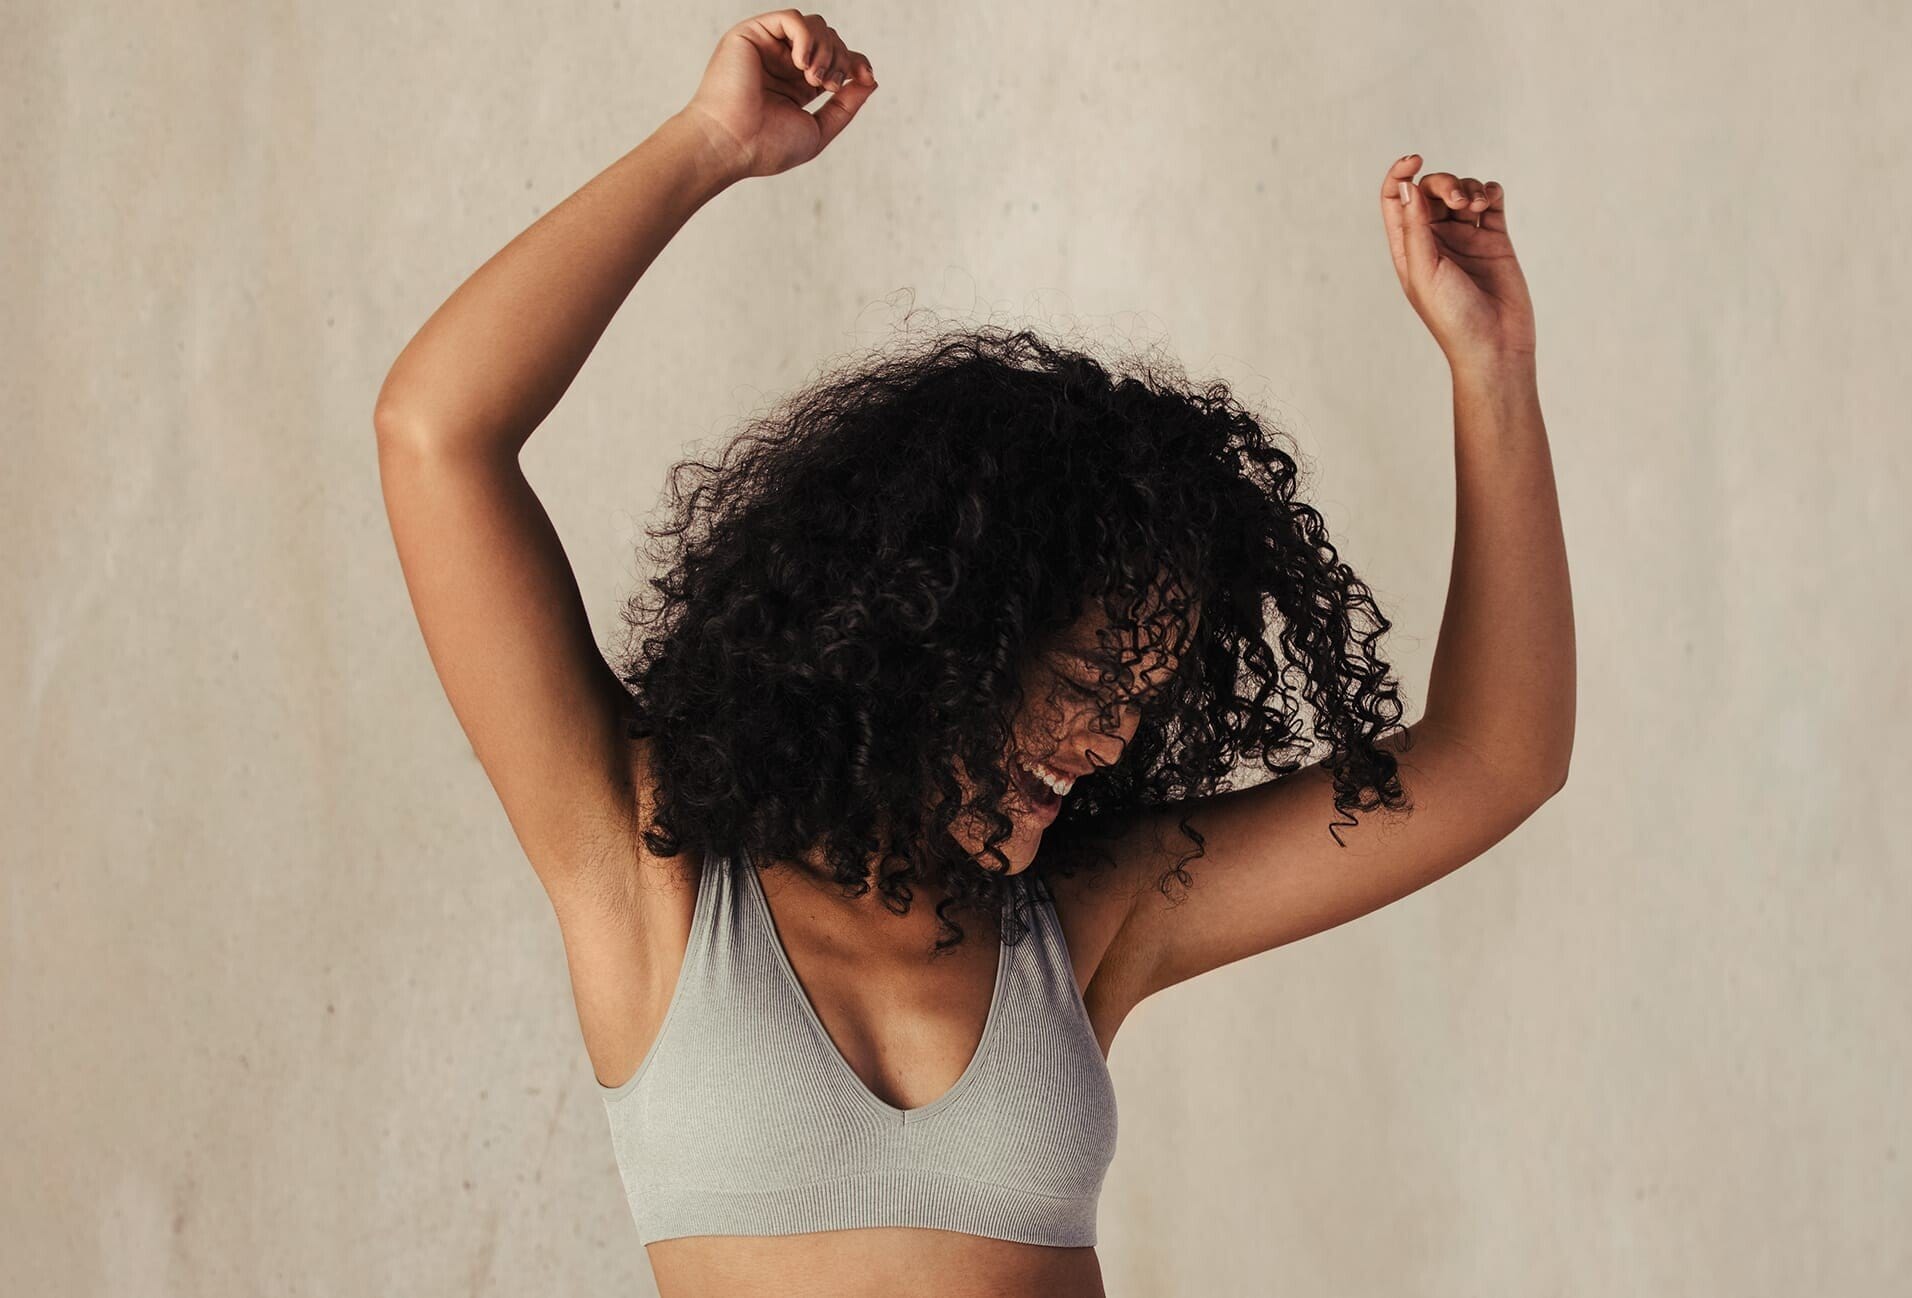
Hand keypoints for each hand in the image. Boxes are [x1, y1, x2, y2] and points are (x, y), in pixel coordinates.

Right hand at [679, 10, 877, 181]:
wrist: (731, 145)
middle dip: (840, 58)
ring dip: (825, 49)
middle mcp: (784, 63)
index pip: (837, 59)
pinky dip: (806, 37)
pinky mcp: (751, 34)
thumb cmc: (766, 146)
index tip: (865, 76)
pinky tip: (801, 63)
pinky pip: (791, 19)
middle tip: (827, 84)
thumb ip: (845, 105)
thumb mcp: (818, 129)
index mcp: (798, 85)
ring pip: (815, 26)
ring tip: (813, 77)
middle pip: (830, 40)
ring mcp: (768, 47)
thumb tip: (870, 80)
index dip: (855, 62)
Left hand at [1380, 155, 1535, 366]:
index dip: (1400, 175)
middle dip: (1443, 183)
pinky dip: (1490, 190)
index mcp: (1409, 249)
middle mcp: (1435, 241)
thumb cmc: (1453, 319)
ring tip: (1477, 206)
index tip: (1415, 161)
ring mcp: (1466, 239)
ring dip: (1468, 187)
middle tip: (1457, 201)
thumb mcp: (1424, 273)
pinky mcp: (1495, 239)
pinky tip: (1490, 199)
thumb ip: (1415, 230)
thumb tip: (1408, 187)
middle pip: (1431, 190)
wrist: (1496, 345)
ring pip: (1462, 191)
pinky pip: (1491, 201)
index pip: (1396, 200)